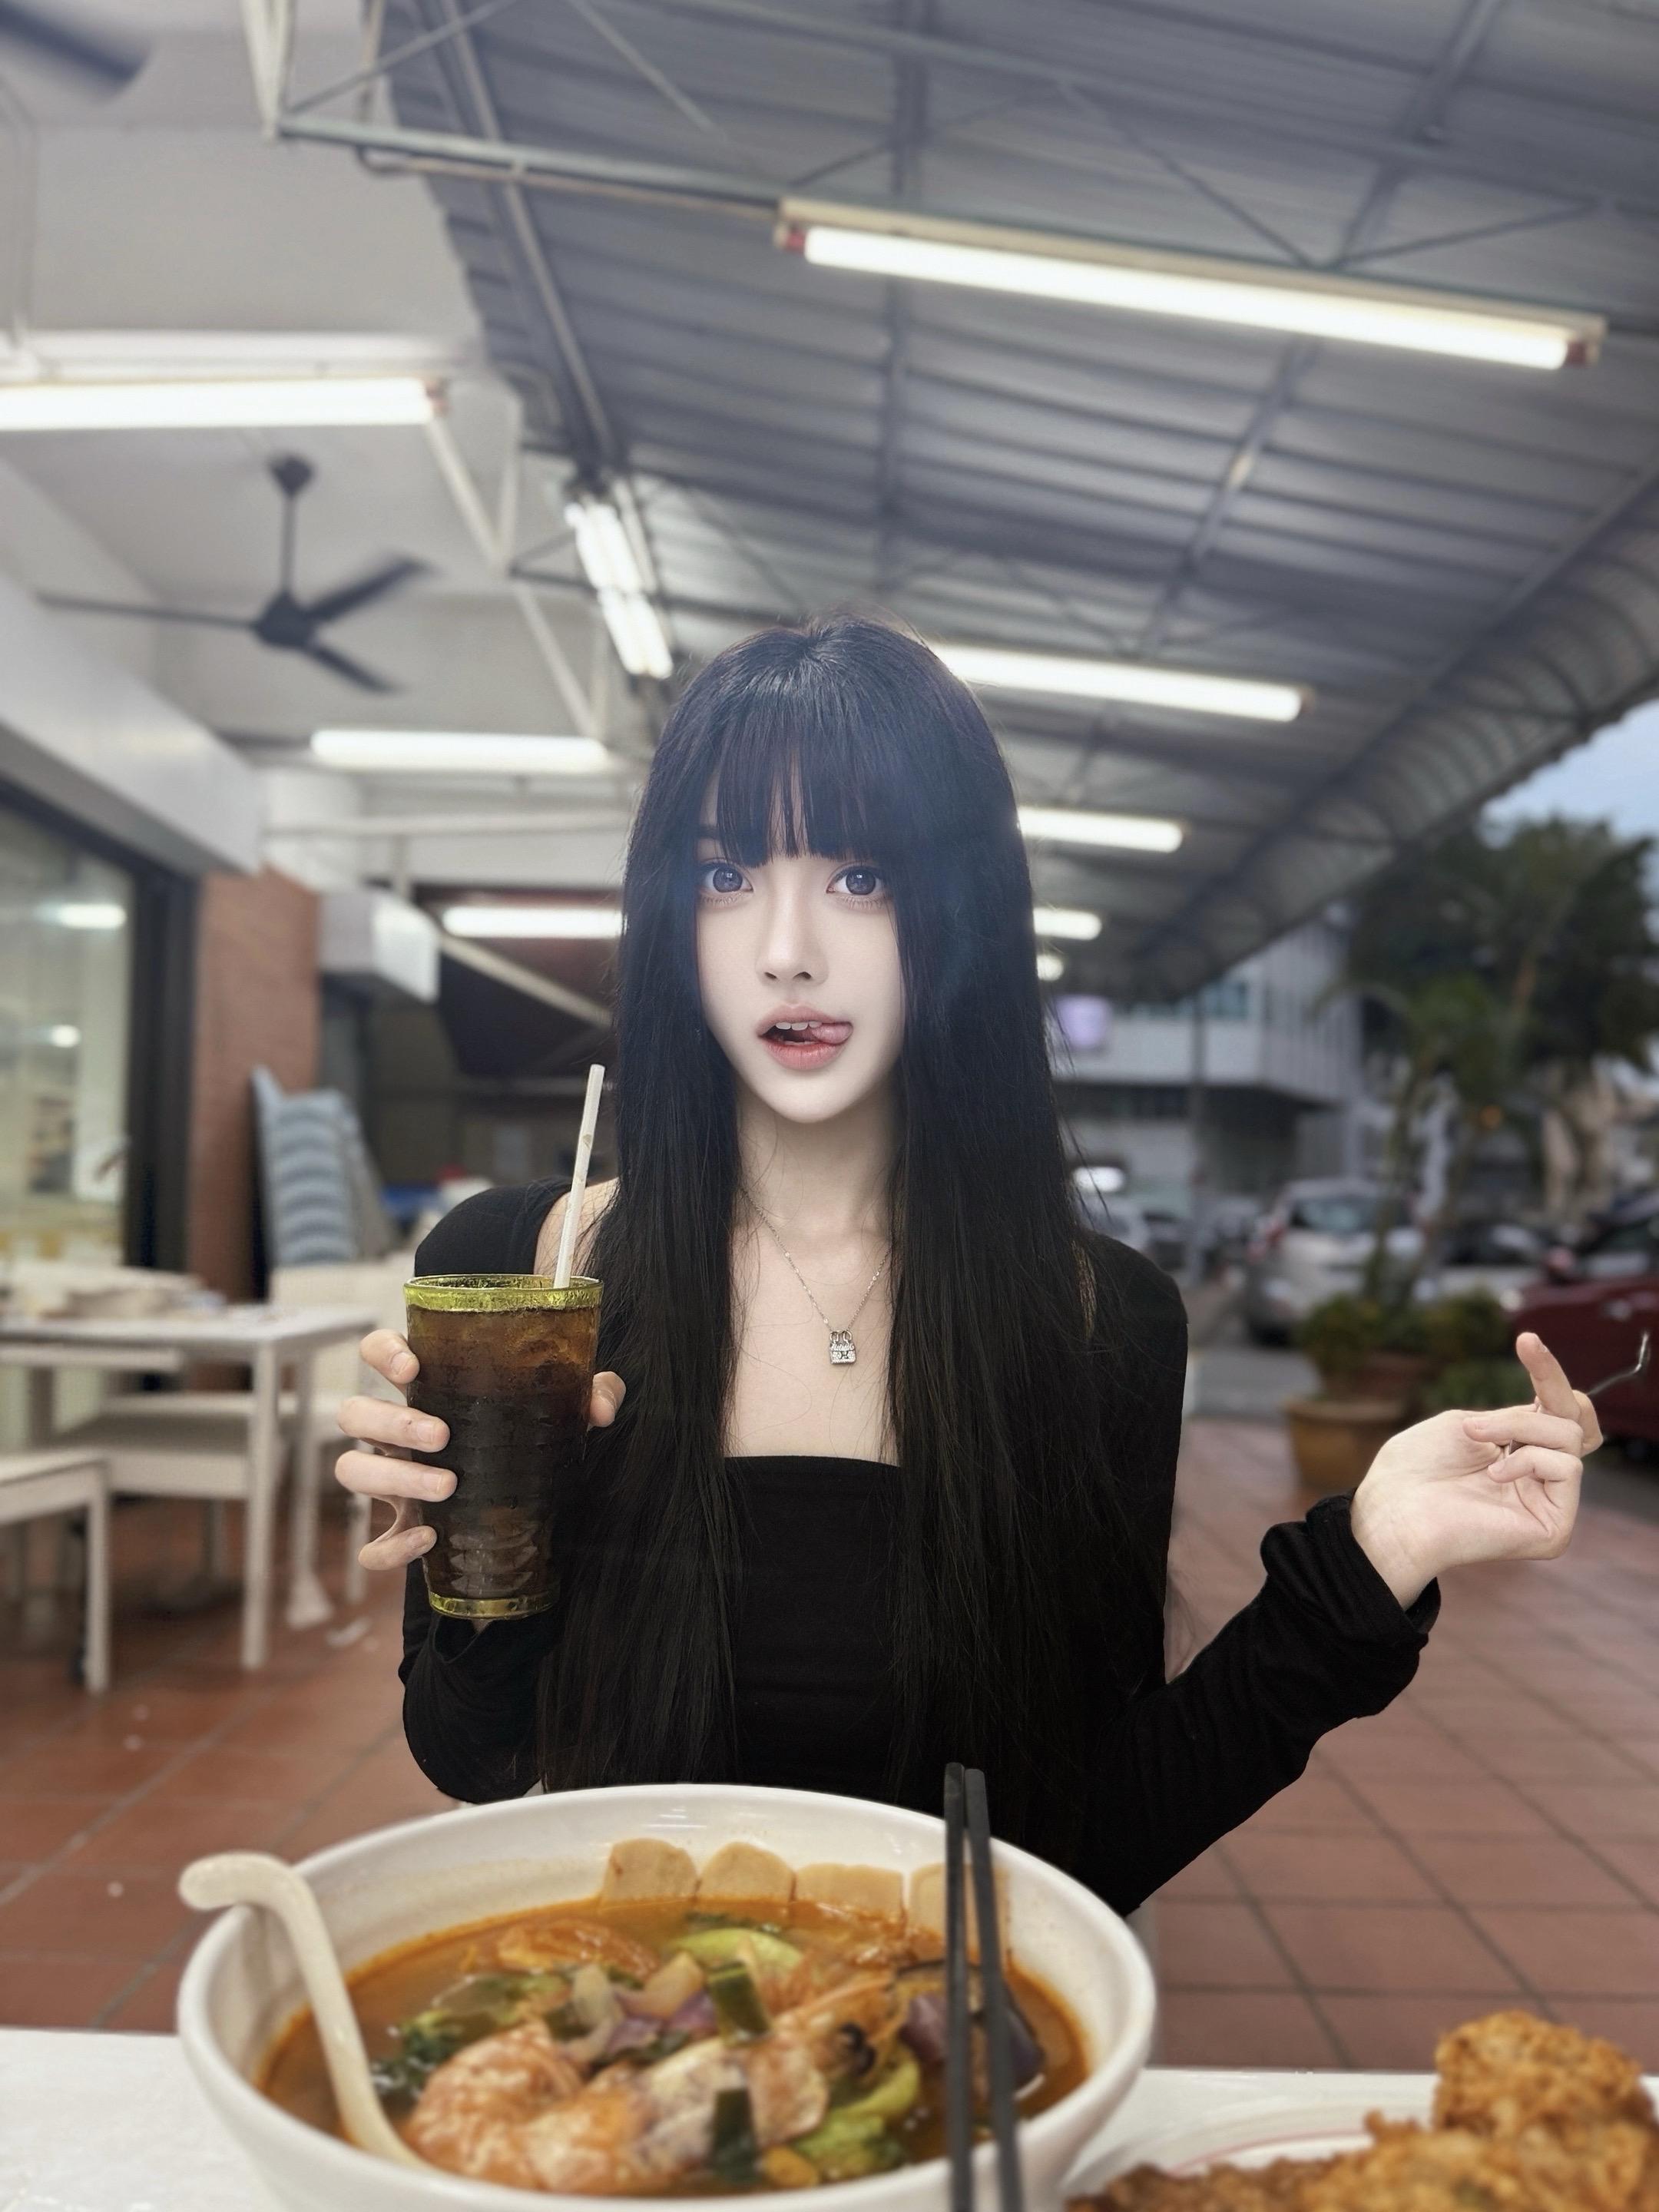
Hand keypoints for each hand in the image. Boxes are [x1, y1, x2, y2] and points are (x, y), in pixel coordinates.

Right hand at [335, 1328, 625, 1572]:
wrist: (535, 1508)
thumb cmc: (531, 1439)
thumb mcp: (564, 1413)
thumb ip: (590, 1393)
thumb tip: (601, 1405)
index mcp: (426, 1387)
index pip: (376, 1352)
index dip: (382, 1353)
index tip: (410, 1366)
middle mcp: (397, 1431)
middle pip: (355, 1413)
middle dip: (392, 1423)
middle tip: (442, 1437)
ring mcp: (393, 1480)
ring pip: (351, 1470)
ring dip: (392, 1479)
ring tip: (447, 1486)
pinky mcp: (401, 1528)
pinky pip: (371, 1546)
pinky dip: (390, 1547)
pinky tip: (428, 1540)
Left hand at [1349, 1332, 1601, 1607]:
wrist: (1393, 1508)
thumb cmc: (1417, 1467)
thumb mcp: (1467, 1423)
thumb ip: (1517, 1417)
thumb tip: (1554, 1413)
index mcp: (1520, 1451)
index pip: (1557, 1409)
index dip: (1549, 1374)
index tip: (1526, 1339)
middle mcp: (1539, 1477)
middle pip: (1573, 1418)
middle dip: (1529, 1407)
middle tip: (1477, 1423)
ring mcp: (1549, 1503)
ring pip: (1569, 1437)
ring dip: (1519, 1428)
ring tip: (1476, 1441)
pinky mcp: (1554, 1528)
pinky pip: (1566, 1469)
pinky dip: (1528, 1461)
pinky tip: (1494, 1476)